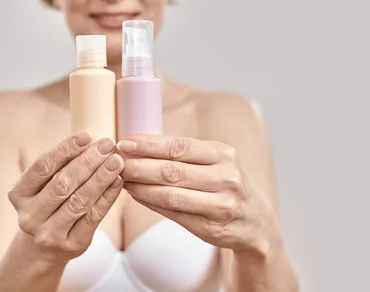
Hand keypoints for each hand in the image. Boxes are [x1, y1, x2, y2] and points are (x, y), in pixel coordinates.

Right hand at [8, 133, 123, 262]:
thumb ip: (61, 165)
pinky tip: (118, 182)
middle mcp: (29, 215)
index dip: (65, 149)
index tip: (88, 135)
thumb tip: (92, 142)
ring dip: (100, 178)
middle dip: (88, 161)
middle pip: (62, 183)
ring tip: (116, 161)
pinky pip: (92, 217)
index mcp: (18, 194)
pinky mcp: (71, 245)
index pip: (43, 166)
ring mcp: (49, 234)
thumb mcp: (44, 184)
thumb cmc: (48, 203)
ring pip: (79, 201)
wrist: (43, 247)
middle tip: (108, 145)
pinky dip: (107, 197)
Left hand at [117, 135, 276, 253]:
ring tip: (120, 178)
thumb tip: (137, 144)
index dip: (149, 144)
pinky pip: (174, 214)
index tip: (124, 142)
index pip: (180, 146)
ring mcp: (221, 205)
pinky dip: (151, 203)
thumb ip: (182, 153)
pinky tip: (135, 194)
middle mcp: (225, 178)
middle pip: (172, 170)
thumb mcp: (215, 160)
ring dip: (140, 186)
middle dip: (138, 165)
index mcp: (223, 154)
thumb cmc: (224, 183)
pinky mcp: (212, 228)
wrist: (254, 221)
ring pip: (171, 194)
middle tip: (115, 162)